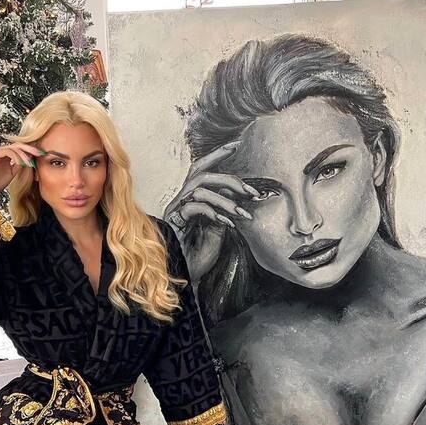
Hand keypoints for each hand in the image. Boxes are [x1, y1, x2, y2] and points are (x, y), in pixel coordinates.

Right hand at [0, 142, 47, 195]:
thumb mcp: (13, 173)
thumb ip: (20, 166)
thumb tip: (30, 160)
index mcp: (7, 154)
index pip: (21, 148)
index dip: (32, 151)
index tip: (42, 155)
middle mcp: (2, 150)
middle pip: (19, 145)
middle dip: (31, 149)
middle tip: (40, 153)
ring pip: (14, 148)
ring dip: (24, 155)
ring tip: (30, 162)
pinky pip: (7, 152)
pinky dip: (15, 156)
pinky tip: (21, 163)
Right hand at [162, 139, 256, 279]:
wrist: (184, 279)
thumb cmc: (198, 257)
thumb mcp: (217, 232)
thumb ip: (223, 213)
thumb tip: (235, 199)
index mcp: (191, 200)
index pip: (202, 170)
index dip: (217, 155)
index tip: (236, 145)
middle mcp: (181, 201)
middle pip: (202, 174)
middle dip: (229, 180)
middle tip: (251, 193)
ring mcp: (176, 211)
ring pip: (200, 189)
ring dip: (226, 200)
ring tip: (241, 215)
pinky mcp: (174, 222)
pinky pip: (194, 206)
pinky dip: (212, 211)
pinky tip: (225, 222)